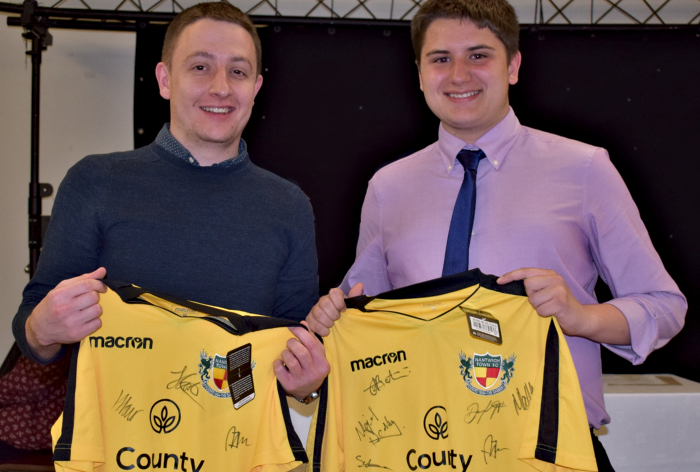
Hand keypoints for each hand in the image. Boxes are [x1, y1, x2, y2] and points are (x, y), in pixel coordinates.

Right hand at [25, 268, 107, 359]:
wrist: (40, 330)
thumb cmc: (52, 306)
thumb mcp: (61, 289)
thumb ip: (82, 279)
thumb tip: (102, 271)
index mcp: (59, 295)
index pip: (87, 284)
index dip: (99, 284)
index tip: (102, 287)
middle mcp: (64, 309)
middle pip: (94, 297)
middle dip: (95, 296)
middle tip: (88, 300)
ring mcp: (71, 323)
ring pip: (98, 310)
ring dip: (95, 309)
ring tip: (85, 310)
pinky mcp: (77, 334)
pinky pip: (98, 323)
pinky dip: (95, 321)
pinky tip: (85, 320)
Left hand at [274, 322, 329, 399]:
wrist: (309, 391)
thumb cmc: (312, 367)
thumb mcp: (317, 354)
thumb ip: (311, 338)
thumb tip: (303, 323)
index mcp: (322, 363)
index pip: (312, 344)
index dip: (300, 332)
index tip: (292, 326)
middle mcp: (313, 373)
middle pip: (301, 352)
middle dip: (292, 343)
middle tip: (290, 343)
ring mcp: (301, 380)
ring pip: (290, 361)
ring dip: (285, 353)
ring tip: (286, 354)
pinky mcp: (290, 385)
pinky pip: (279, 370)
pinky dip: (277, 363)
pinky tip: (280, 363)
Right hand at [306, 283, 362, 335]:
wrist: (336, 329)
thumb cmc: (345, 316)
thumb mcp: (352, 307)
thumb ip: (355, 297)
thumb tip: (360, 285)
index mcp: (334, 296)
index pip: (334, 292)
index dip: (339, 302)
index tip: (343, 310)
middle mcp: (323, 300)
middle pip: (325, 303)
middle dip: (333, 314)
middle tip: (337, 319)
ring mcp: (315, 309)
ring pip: (318, 313)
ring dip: (327, 322)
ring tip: (331, 325)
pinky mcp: (309, 319)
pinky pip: (312, 322)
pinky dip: (320, 329)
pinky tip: (326, 331)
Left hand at [497, 268, 629, 343]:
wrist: (581, 318)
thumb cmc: (560, 306)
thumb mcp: (548, 291)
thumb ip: (534, 285)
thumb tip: (509, 285)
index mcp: (550, 274)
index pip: (526, 271)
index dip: (511, 276)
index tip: (499, 282)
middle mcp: (555, 278)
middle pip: (527, 285)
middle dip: (531, 296)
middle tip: (543, 301)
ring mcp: (559, 289)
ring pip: (533, 299)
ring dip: (538, 307)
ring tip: (549, 308)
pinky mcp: (560, 302)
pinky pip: (540, 309)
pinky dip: (544, 314)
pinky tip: (553, 314)